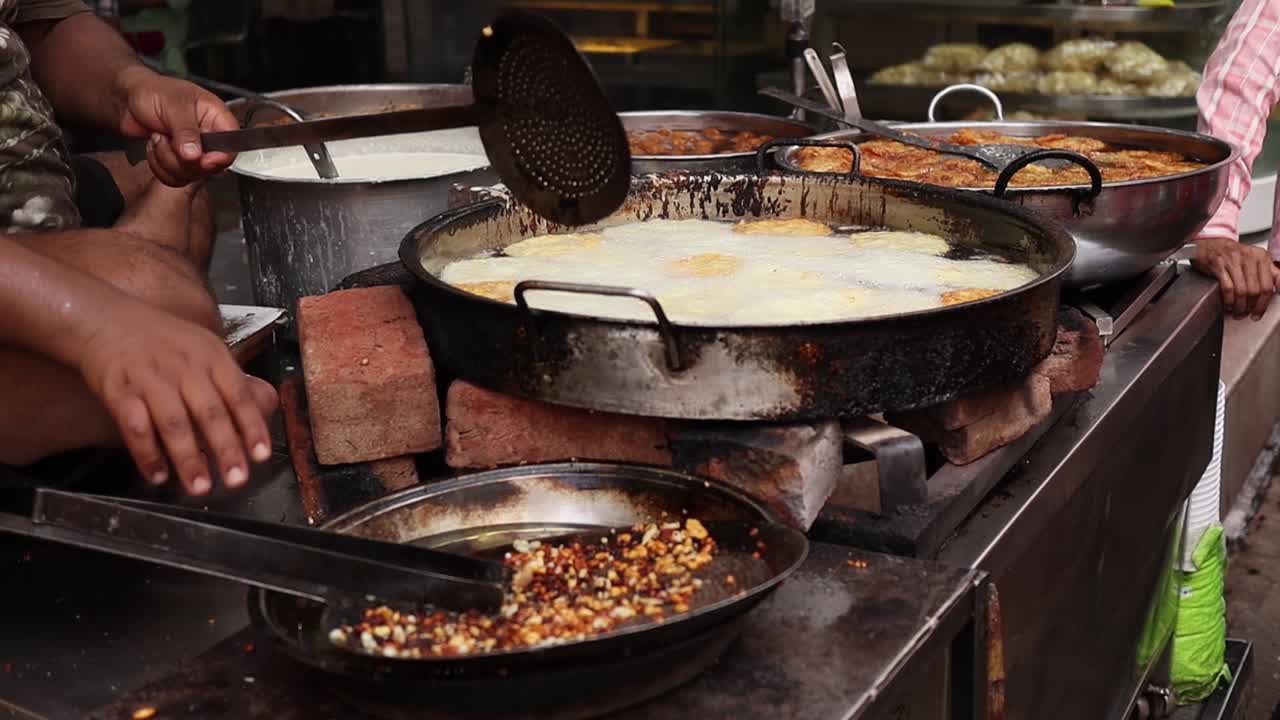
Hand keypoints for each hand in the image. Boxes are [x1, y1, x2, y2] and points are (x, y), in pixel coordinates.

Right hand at [78, 297, 277, 494]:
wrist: (106, 320)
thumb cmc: (162, 340)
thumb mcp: (204, 347)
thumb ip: (231, 379)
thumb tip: (265, 405)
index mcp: (211, 357)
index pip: (238, 395)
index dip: (252, 426)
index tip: (260, 455)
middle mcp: (184, 367)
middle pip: (209, 412)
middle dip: (225, 449)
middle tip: (236, 479)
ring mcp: (150, 379)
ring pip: (174, 423)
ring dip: (188, 458)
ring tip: (199, 486)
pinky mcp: (120, 391)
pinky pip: (135, 426)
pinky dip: (147, 453)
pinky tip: (158, 475)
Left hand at [115, 65, 238, 186]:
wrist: (129, 100)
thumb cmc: (154, 91)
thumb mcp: (174, 105)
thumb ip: (186, 131)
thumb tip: (195, 154)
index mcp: (216, 118)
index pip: (231, 146)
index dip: (219, 157)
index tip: (201, 159)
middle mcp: (209, 138)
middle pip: (210, 167)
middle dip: (182, 158)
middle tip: (168, 138)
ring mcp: (194, 152)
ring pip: (190, 175)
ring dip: (166, 160)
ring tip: (159, 137)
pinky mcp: (179, 162)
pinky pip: (175, 179)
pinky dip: (158, 166)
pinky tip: (155, 146)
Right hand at [1192, 236, 1279, 319]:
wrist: (1211, 244)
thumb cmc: (1233, 255)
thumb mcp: (1256, 259)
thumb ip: (1270, 273)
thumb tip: (1279, 288)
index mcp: (1261, 257)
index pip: (1268, 286)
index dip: (1264, 303)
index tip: (1259, 312)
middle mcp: (1249, 257)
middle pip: (1255, 290)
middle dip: (1251, 307)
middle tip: (1247, 313)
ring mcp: (1233, 261)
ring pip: (1241, 291)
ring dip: (1239, 306)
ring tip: (1237, 312)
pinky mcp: (1219, 265)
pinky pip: (1227, 288)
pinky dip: (1228, 300)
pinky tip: (1228, 304)